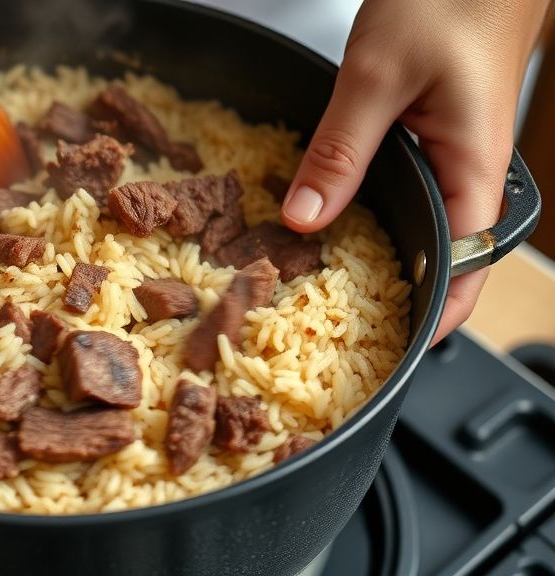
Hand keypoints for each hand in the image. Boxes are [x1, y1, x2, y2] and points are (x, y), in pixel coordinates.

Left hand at [280, 0, 549, 343]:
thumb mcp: (378, 78)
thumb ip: (340, 153)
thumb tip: (306, 219)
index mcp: (473, 174)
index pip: (461, 277)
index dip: (426, 323)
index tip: (380, 352)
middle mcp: (470, 174)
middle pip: (441, 262)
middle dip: (393, 297)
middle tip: (327, 322)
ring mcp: (456, 157)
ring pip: (423, 228)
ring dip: (381, 256)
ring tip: (324, 285)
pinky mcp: (435, 136)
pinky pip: (410, 192)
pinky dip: (374, 212)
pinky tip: (333, 217)